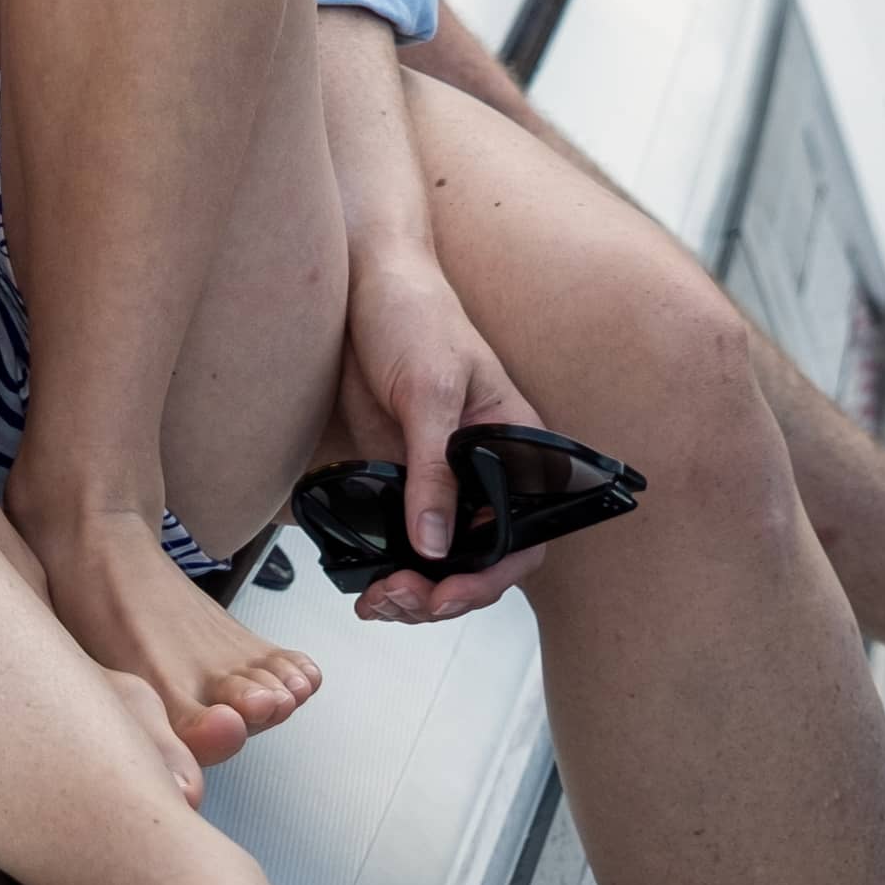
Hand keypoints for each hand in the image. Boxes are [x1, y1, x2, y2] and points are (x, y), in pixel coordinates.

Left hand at [332, 230, 539, 619]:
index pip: (525, 534)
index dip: (493, 575)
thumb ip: (433, 468)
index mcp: (516, 448)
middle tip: (401, 602)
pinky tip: (366, 580)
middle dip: (444, 594)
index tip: (448, 593)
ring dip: (413, 591)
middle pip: (480, 558)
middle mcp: (483, 472)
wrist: (359, 282)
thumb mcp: (429, 389)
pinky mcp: (398, 475)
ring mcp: (438, 477)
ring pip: (440, 558)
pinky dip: (387, 566)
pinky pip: (402, 537)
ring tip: (379, 601)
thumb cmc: (415, 313)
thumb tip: (435, 544)